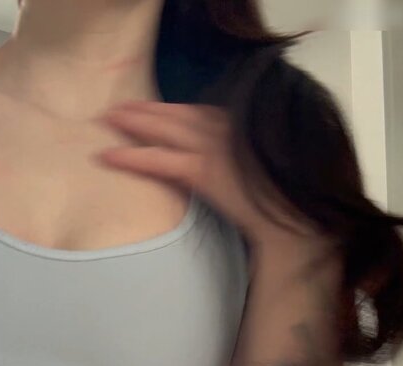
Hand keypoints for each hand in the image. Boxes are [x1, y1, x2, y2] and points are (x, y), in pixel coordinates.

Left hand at [95, 99, 323, 248]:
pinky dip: (131, 156)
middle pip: (178, 113)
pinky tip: (109, 156)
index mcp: (244, 125)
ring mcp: (215, 146)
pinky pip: (158, 159)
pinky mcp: (203, 170)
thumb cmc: (283, 202)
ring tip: (109, 119)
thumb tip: (228, 164)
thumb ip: (242, 159)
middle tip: (119, 107)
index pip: (200, 111)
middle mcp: (228, 128)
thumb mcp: (262, 169)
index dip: (172, 109)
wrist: (293, 220)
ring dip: (135, 122)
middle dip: (148, 108)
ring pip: (164, 129)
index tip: (153, 108)